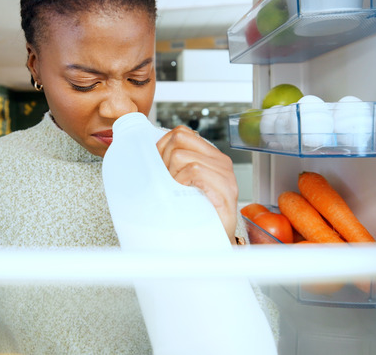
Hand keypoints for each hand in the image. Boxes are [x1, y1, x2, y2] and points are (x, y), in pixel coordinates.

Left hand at [156, 125, 238, 243]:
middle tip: (168, 182)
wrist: (214, 243)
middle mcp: (220, 161)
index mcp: (211, 157)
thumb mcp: (183, 185)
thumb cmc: (197, 215)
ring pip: (182, 156)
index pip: (182, 133)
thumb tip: (150, 154)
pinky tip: (184, 196)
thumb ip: (175, 166)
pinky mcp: (225, 188)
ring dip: (172, 175)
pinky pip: (194, 170)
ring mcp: (224, 174)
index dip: (163, 146)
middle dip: (165, 160)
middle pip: (178, 140)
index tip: (160, 167)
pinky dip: (181, 182)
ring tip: (177, 192)